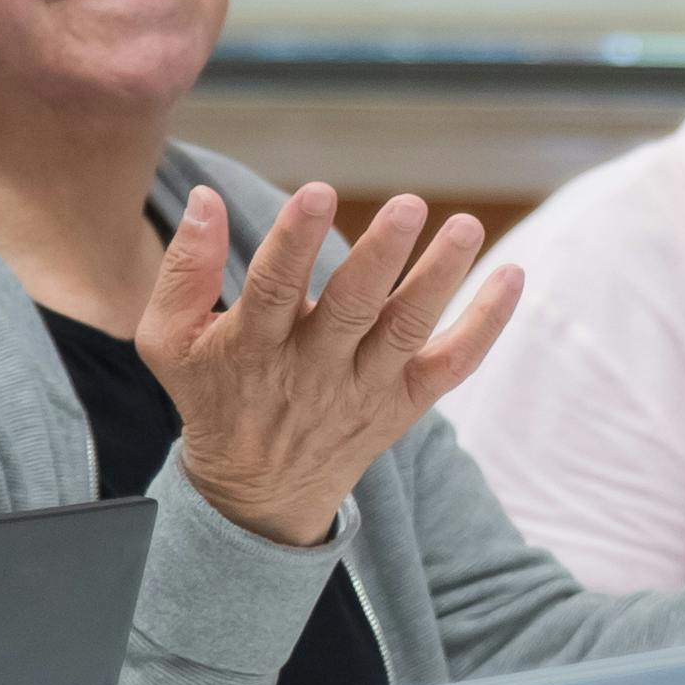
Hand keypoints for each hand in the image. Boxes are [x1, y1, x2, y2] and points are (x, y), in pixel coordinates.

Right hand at [143, 181, 521, 550]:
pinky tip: (513, 275)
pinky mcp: (403, 403)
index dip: (295, 240)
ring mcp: (364, 388)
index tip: (318, 191)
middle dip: (381, 256)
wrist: (257, 494)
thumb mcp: (171, 342)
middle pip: (353, 309)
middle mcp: (314, 369)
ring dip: (440, 278)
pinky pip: (452, 364)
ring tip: (466, 226)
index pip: (274, 288)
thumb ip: (183, 271)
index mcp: (254, 347)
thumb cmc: (214, 394)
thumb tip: (205, 199)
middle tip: (410, 205)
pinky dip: (486, 324)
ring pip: (407, 332)